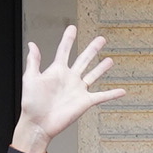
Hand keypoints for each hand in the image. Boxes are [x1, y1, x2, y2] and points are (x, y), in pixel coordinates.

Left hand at [12, 25, 123, 146]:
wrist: (37, 124)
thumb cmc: (31, 104)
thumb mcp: (30, 79)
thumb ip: (34, 61)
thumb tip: (32, 45)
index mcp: (56, 71)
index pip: (64, 50)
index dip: (68, 39)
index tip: (72, 28)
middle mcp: (69, 78)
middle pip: (83, 59)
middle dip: (92, 49)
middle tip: (101, 39)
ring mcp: (78, 90)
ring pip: (93, 75)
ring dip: (102, 68)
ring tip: (110, 60)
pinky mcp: (85, 102)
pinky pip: (101, 96)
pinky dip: (112, 94)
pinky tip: (122, 91)